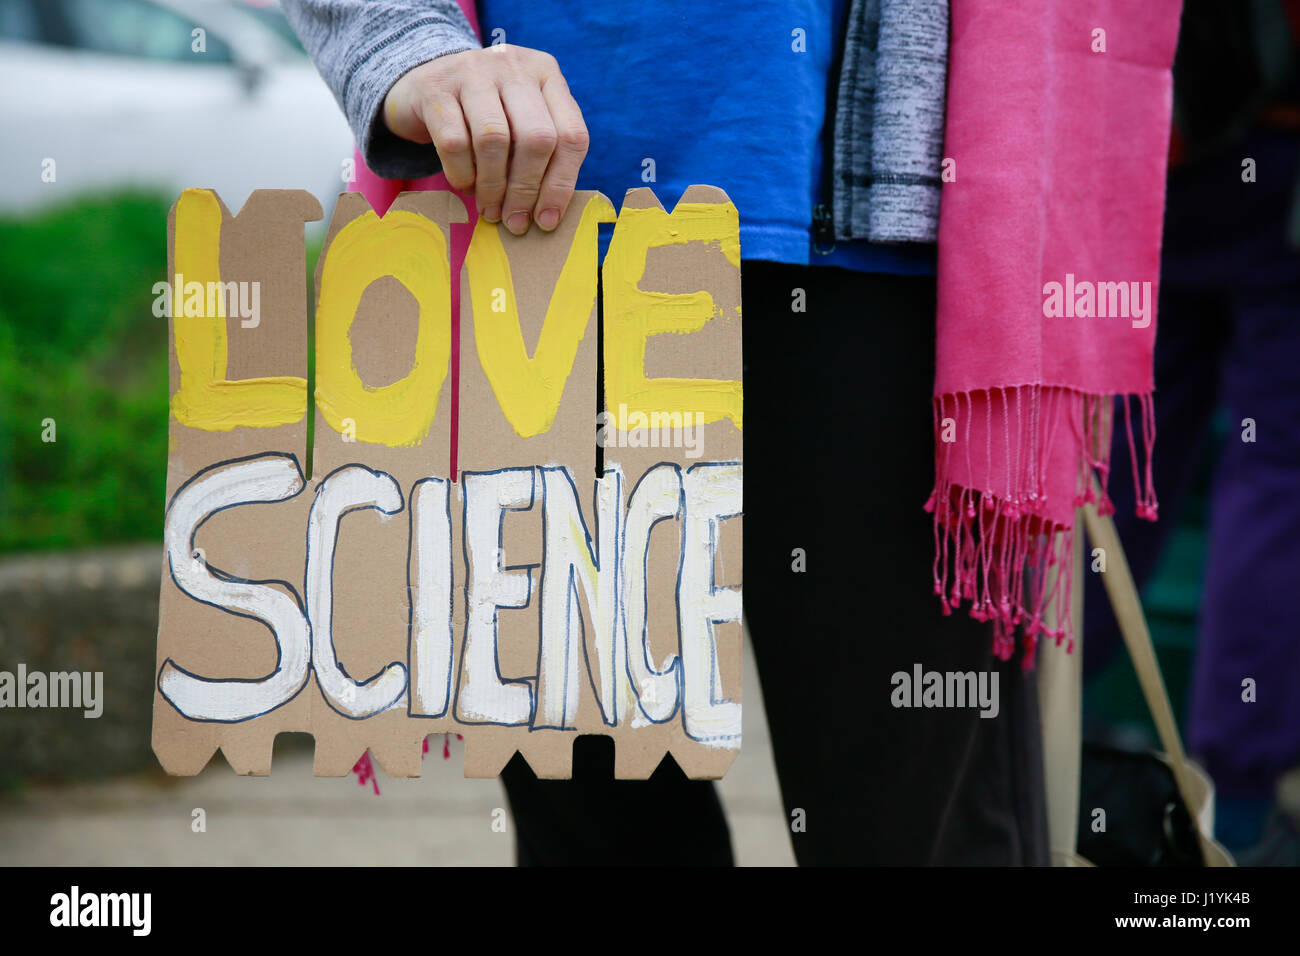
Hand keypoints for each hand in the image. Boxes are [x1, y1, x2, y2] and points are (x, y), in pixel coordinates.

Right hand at [383, 45, 588, 233]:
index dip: (561, 185)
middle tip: (515, 221)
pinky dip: (461, 174)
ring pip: (495, 140)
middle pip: (537, 138)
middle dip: (526, 189)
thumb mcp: (519, 121)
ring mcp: (473, 71)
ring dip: (493, 186)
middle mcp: (514, 66)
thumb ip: (540, 154)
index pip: (571, 135)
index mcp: (546, 74)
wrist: (421, 84)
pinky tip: (464, 186)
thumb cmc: (483, 115)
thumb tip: (547, 215)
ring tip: (489, 209)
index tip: (547, 220)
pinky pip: (455, 142)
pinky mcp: (434, 87)